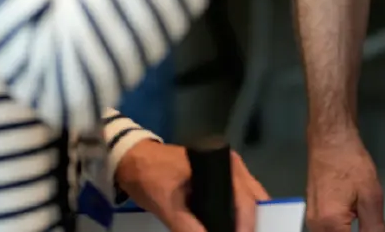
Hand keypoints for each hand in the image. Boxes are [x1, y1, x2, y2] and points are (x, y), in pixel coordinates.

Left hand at [114, 140, 267, 231]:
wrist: (132, 161)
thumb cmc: (152, 176)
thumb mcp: (168, 205)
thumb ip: (188, 227)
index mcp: (225, 166)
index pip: (246, 200)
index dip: (246, 226)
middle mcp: (232, 167)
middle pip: (252, 200)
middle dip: (249, 223)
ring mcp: (226, 172)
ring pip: (245, 201)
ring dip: (242, 220)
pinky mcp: (216, 181)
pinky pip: (233, 201)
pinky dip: (232, 215)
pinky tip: (226, 227)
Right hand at [305, 131, 384, 231]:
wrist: (330, 139)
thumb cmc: (349, 162)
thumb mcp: (370, 195)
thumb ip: (374, 227)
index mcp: (330, 225)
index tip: (373, 227)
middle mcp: (315, 227)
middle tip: (370, 223)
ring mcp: (312, 220)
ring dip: (348, 231)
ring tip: (363, 221)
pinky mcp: (313, 214)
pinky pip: (327, 231)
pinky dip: (341, 230)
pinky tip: (353, 220)